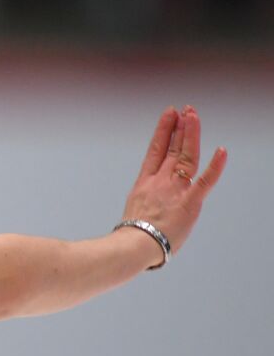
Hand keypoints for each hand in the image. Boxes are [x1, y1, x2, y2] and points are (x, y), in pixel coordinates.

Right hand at [122, 105, 226, 263]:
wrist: (134, 245)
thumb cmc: (132, 237)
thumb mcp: (135, 212)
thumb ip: (145, 205)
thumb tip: (146, 211)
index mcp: (145, 184)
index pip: (155, 151)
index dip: (163, 131)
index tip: (169, 116)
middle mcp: (160, 182)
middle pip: (171, 148)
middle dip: (179, 127)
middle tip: (185, 110)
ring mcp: (174, 190)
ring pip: (185, 156)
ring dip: (190, 134)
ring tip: (193, 116)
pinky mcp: (190, 203)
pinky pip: (205, 181)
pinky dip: (215, 166)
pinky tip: (222, 151)